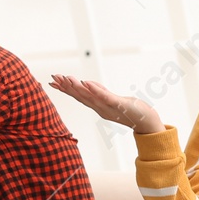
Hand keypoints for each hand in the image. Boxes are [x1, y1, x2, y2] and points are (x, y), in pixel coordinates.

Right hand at [47, 74, 165, 134]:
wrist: (145, 121)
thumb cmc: (130, 110)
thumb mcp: (112, 99)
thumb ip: (100, 92)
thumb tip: (87, 83)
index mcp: (98, 106)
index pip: (78, 96)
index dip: (65, 89)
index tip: (53, 82)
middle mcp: (100, 107)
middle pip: (80, 96)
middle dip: (66, 87)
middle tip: (53, 78)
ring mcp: (108, 106)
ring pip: (89, 96)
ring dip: (77, 87)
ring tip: (66, 78)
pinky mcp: (118, 104)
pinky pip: (104, 96)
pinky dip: (95, 89)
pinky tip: (86, 82)